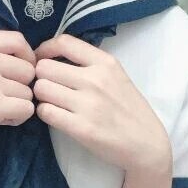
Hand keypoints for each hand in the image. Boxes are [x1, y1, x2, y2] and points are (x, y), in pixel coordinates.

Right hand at [0, 26, 35, 157]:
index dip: (26, 57)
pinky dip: (16, 118)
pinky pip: (26, 109)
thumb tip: (1, 34)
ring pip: (28, 91)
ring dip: (16, 103)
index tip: (18, 72)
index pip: (17, 40)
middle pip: (28, 68)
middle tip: (2, 97)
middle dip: (20, 85)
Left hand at [34, 33, 171, 173]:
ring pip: (41, 89)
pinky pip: (45, 111)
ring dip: (41, 96)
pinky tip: (55, 115)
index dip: (44, 49)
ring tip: (52, 102)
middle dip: (41, 77)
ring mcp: (88, 104)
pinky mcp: (81, 128)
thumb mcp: (117, 76)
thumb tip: (55, 57)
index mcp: (105, 63)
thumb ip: (90, 64)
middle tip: (48, 87)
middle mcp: (95, 80)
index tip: (41, 59)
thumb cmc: (129, 110)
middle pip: (44, 67)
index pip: (64, 42)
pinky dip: (44, 113)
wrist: (146, 144)